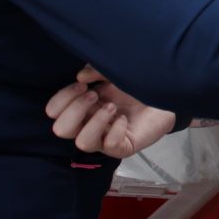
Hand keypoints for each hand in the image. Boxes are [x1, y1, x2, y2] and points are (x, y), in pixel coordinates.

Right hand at [45, 65, 175, 158]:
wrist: (165, 98)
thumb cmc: (135, 88)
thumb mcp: (113, 74)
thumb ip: (96, 71)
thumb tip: (80, 77)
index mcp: (81, 109)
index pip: (53, 111)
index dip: (63, 98)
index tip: (83, 84)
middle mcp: (88, 126)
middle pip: (61, 129)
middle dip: (75, 109)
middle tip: (95, 95)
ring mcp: (104, 139)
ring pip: (82, 143)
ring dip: (95, 121)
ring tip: (112, 107)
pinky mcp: (123, 147)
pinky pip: (110, 145)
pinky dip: (116, 129)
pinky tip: (125, 119)